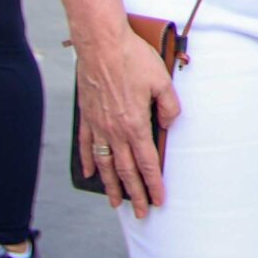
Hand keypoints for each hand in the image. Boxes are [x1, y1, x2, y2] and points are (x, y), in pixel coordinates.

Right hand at [71, 28, 181, 219]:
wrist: (101, 44)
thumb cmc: (132, 59)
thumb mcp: (162, 80)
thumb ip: (170, 106)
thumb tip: (170, 125)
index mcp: (136, 124)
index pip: (148, 163)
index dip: (154, 184)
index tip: (159, 200)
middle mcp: (115, 131)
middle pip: (126, 171)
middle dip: (135, 194)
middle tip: (140, 213)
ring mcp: (98, 126)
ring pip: (105, 164)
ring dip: (111, 185)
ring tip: (116, 202)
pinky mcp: (87, 117)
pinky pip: (87, 145)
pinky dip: (89, 162)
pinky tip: (90, 173)